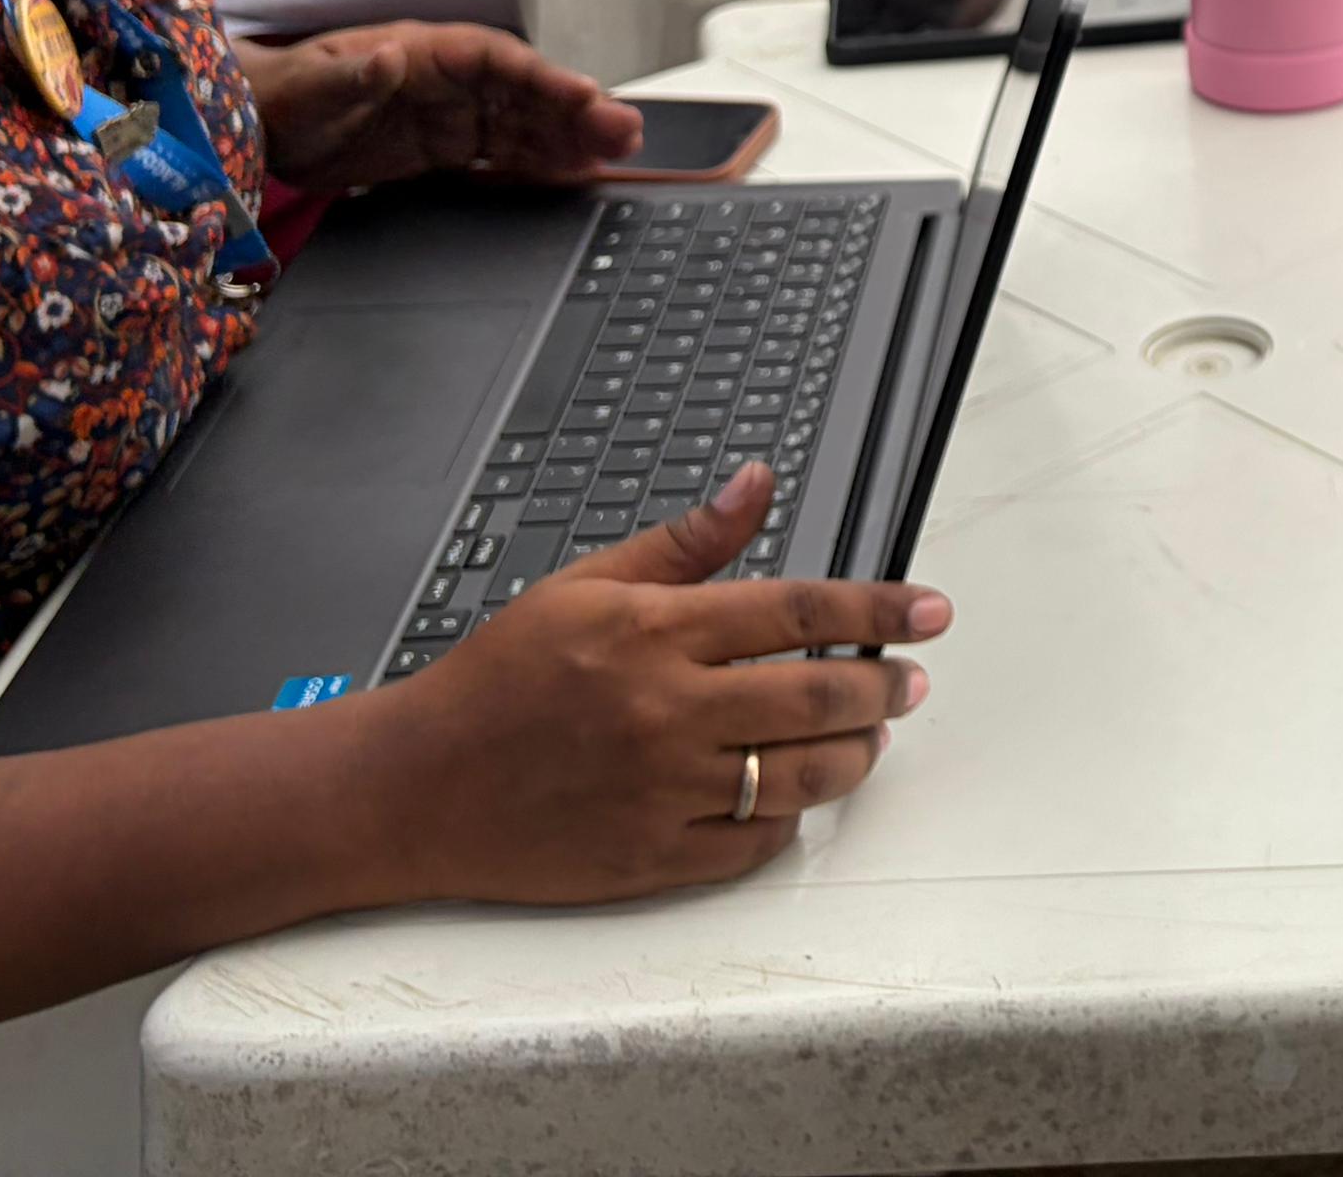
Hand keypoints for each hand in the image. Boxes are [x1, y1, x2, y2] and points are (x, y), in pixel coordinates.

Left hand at [247, 25, 642, 197]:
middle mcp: (449, 80)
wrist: (256, 129)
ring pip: (525, 124)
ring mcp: (451, 115)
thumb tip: (390, 57)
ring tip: (620, 153)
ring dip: (572, 137)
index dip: (545, 77)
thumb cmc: (281, 98)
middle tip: (626, 132)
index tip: (585, 95)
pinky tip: (576, 173)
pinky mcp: (445, 150)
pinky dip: (541, 163)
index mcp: (425, 53)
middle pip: (526, 92)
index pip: (499, 61)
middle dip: (577, 111)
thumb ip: (350, 77)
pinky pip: (503, 155)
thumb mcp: (308, 88)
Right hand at [361, 463, 946, 901]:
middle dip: (884, 685)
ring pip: (800, 776)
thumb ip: (685, 544)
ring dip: (854, 754)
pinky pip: (752, 844)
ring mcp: (661, 791)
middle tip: (910, 679)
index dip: (879, 608)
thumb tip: (757, 483)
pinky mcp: (649, 858)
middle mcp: (666, 711)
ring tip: (870, 736)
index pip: (800, 609)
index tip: (929, 610)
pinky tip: (797, 794)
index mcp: (654, 633)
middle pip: (818, 695)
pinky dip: (789, 819)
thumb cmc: (495, 682)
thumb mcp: (582, 584)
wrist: (413, 786)